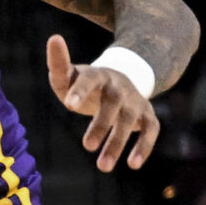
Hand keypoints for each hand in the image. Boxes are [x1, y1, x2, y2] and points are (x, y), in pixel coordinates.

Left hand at [47, 35, 159, 170]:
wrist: (121, 81)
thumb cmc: (86, 83)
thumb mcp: (69, 76)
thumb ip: (59, 64)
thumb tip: (54, 37)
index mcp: (97, 75)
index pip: (89, 80)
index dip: (81, 91)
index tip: (69, 105)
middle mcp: (118, 87)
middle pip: (112, 104)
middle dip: (101, 125)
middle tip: (86, 146)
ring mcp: (135, 100)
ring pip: (129, 120)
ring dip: (118, 143)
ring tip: (102, 167)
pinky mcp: (147, 115)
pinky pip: (151, 130)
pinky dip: (144, 146)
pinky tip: (132, 164)